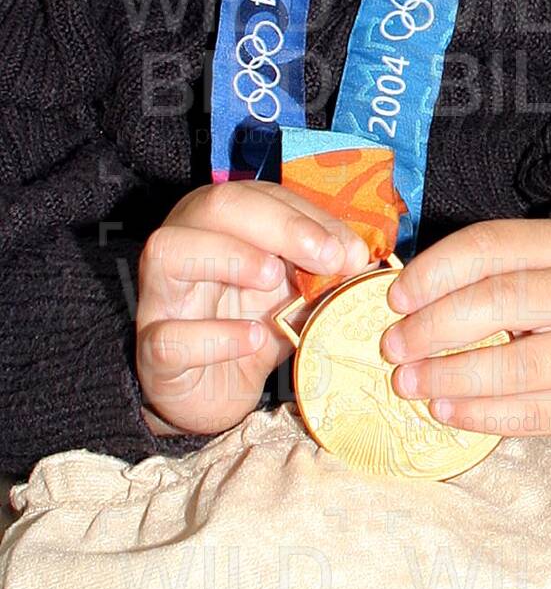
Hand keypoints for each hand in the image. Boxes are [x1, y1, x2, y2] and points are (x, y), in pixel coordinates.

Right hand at [136, 181, 370, 436]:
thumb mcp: (293, 293)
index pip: (259, 195)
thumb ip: (320, 271)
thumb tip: (360, 255)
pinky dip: (215, 336)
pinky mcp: (152, 351)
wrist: (213, 393)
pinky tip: (254, 339)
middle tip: (326, 258)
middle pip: (214, 206)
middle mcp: (182, 247)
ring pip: (170, 251)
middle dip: (278, 225)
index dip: (307, 215)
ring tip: (274, 280)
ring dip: (230, 257)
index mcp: (218, 224)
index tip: (349, 248)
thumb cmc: (250, 327)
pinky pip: (168, 335)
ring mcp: (159, 299)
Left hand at [379, 220, 550, 436]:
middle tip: (392, 347)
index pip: (490, 247)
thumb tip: (401, 304)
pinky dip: (479, 414)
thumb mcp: (540, 265)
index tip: (394, 298)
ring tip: (408, 383)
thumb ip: (482, 274)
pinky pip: (530, 413)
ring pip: (513, 367)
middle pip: (499, 303)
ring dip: (448, 376)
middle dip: (432, 327)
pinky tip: (445, 410)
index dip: (434, 271)